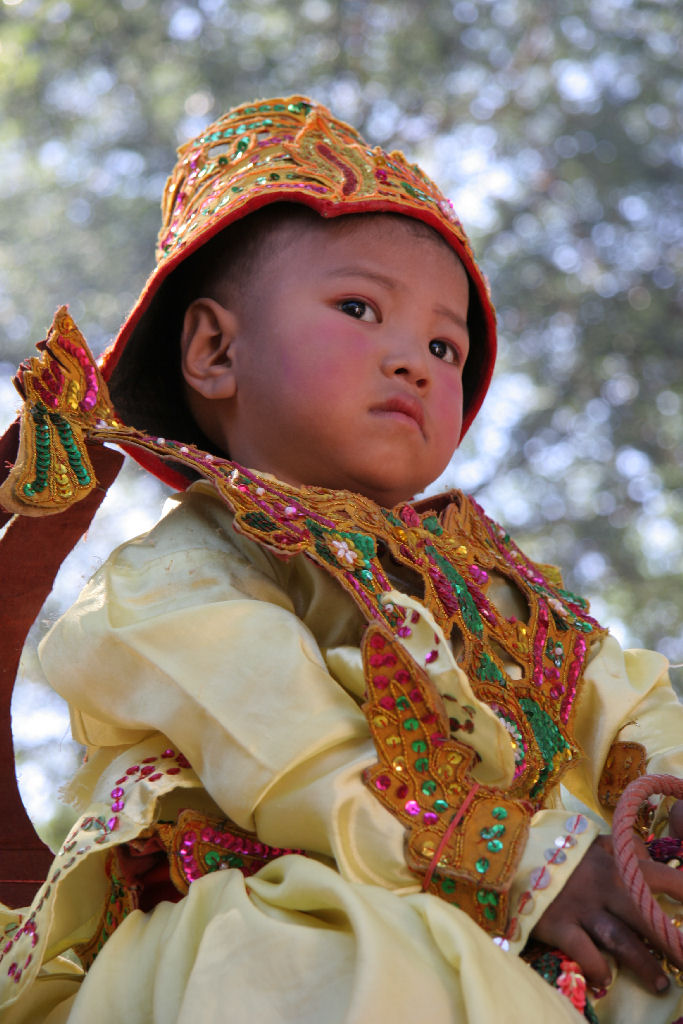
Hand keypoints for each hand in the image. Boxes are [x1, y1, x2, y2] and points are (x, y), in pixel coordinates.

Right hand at [531, 831, 682, 994]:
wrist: (512, 854)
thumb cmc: (560, 850)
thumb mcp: (593, 841)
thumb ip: (623, 847)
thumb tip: (650, 854)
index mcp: (616, 865)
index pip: (661, 877)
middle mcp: (604, 887)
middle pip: (646, 916)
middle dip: (672, 942)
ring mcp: (581, 907)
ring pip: (620, 939)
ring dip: (643, 963)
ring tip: (662, 984)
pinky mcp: (558, 925)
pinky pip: (583, 952)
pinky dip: (597, 968)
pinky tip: (605, 981)